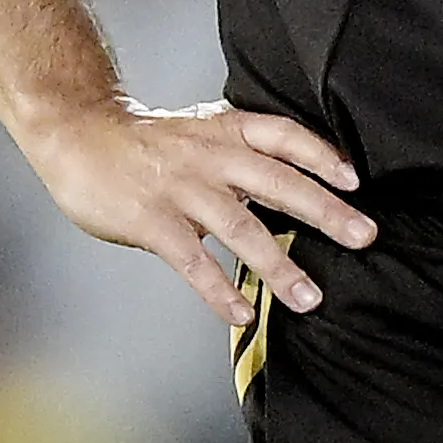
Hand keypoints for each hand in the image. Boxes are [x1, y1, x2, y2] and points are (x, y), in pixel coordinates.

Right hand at [23, 98, 373, 324]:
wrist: (79, 133)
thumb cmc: (149, 140)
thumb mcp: (202, 128)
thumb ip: (243, 150)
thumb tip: (296, 180)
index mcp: (226, 130)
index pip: (284, 136)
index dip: (321, 155)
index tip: (355, 180)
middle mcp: (211, 156)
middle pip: (277, 182)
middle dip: (324, 210)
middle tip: (364, 235)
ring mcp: (181, 189)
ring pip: (241, 227)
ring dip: (279, 265)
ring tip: (309, 297)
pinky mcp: (152, 221)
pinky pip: (193, 261)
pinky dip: (219, 290)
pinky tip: (242, 314)